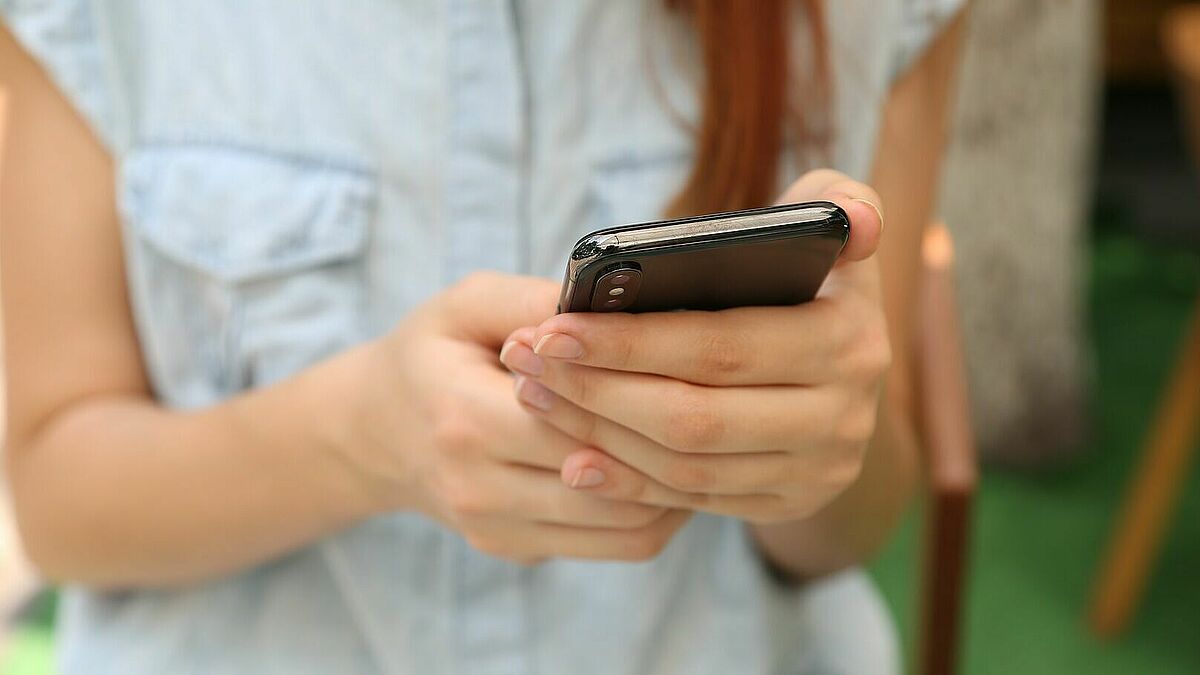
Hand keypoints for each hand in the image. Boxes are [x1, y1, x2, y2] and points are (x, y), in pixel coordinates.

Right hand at [343, 272, 690, 562]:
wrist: (377, 431)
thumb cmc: (432, 354)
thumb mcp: (467, 304)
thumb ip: (535, 301)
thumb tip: (617, 306)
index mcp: (464, 419)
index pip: (580, 421)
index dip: (643, 396)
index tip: (694, 365)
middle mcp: (479, 489)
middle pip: (613, 481)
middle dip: (674, 444)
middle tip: (724, 404)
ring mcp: (498, 530)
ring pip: (626, 528)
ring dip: (678, 487)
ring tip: (708, 438)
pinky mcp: (517, 551)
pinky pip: (613, 545)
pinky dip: (655, 511)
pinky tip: (673, 467)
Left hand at [499, 170, 889, 523]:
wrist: (843, 370)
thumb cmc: (810, 277)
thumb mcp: (829, 227)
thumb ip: (836, 199)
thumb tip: (856, 222)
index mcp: (849, 341)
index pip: (720, 348)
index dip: (629, 342)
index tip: (552, 328)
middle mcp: (843, 417)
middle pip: (693, 416)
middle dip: (597, 391)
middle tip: (527, 361)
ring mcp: (818, 470)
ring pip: (686, 465)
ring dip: (599, 435)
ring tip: (536, 395)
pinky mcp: (789, 504)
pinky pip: (694, 500)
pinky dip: (629, 481)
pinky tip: (575, 457)